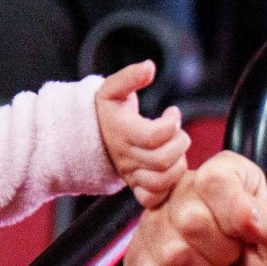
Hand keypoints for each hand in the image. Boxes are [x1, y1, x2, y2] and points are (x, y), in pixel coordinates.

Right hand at [95, 61, 190, 207]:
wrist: (86, 139)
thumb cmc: (105, 112)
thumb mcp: (111, 89)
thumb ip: (129, 76)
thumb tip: (149, 67)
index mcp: (122, 132)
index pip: (154, 136)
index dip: (172, 123)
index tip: (173, 111)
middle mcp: (126, 157)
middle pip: (162, 160)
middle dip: (180, 143)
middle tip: (177, 131)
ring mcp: (131, 175)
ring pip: (162, 181)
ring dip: (178, 164)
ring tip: (175, 148)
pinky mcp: (135, 187)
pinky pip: (153, 198)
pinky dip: (167, 187)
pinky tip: (169, 167)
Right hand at [124, 152, 266, 265]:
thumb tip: (246, 210)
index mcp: (227, 178)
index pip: (213, 180)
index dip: (233, 214)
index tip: (249, 235)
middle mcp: (187, 196)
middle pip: (188, 216)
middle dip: (221, 253)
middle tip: (233, 260)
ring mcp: (158, 229)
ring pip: (170, 250)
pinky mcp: (141, 264)